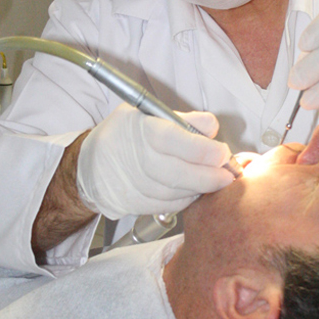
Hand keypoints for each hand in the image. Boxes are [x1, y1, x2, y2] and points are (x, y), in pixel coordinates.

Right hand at [76, 104, 234, 218]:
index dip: (203, 150)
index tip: (222, 153)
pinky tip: (195, 190)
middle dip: (210, 176)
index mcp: (141, 130)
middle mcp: (136, 160)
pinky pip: (169, 206)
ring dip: (201, 189)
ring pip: (177, 193)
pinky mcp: (136, 205)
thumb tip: (211, 126)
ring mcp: (134, 185)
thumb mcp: (146, 112)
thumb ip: (182, 118)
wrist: (91, 164)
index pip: (175, 141)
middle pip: (180, 173)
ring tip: (215, 180)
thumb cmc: (123, 134)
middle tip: (228, 173)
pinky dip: (187, 200)